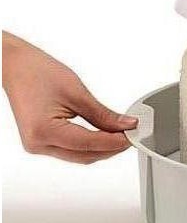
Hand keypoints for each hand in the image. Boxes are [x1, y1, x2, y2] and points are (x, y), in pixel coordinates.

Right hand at [2, 31, 136, 163]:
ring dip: (102, 148)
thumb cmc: (38, 73)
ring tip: (122, 134)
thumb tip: (125, 125)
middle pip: (86, 156)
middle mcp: (38, 144)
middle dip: (112, 148)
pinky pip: (71, 150)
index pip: (90, 145)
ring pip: (79, 156)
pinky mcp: (41, 142)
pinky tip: (105, 135)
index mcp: (45, 132)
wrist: (16, 66)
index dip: (116, 141)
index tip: (134, 134)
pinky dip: (90, 145)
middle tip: (132, 134)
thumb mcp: (78, 93)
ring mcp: (38, 145)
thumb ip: (103, 114)